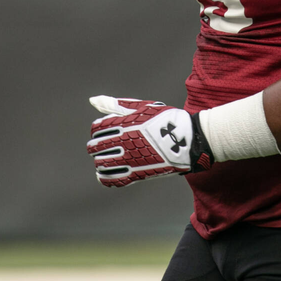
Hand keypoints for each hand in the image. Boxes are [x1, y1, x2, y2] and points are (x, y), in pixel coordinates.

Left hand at [87, 96, 210, 186]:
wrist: (187, 140)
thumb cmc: (164, 120)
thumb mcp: (140, 107)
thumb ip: (115, 105)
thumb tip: (93, 100)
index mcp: (124, 124)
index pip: (97, 129)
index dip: (96, 130)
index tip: (103, 132)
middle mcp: (124, 142)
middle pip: (95, 147)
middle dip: (95, 146)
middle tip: (101, 146)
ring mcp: (130, 159)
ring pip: (101, 164)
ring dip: (100, 161)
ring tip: (105, 158)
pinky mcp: (137, 173)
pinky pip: (113, 179)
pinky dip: (104, 177)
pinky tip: (105, 173)